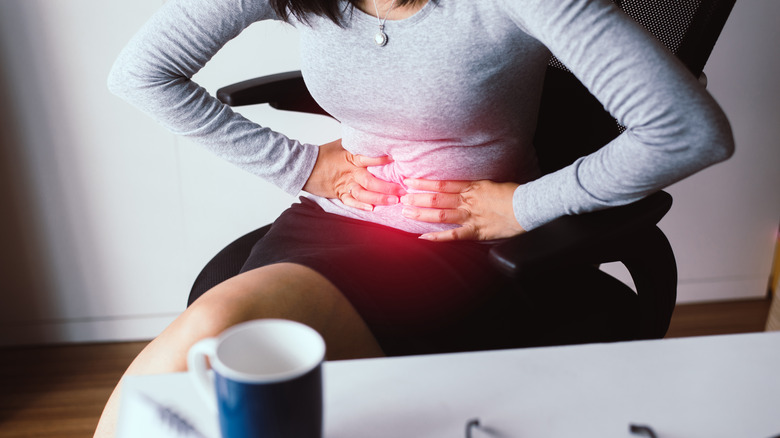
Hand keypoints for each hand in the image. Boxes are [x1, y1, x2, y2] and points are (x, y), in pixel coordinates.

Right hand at [303, 139, 405, 210]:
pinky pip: (350, 202)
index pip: (369, 157)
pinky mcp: (339, 193)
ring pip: (363, 194)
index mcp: (351, 157)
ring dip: (378, 199)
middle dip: (387, 187)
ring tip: (393, 201)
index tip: (397, 160)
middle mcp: (349, 172)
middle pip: (370, 180)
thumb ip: (358, 142)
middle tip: (402, 190)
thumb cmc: (324, 153)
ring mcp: (344, 184)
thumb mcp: (341, 143)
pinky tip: (371, 208)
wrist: (303, 165)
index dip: (382, 159)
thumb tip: (376, 135)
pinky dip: (360, 206)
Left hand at [400, 178, 525, 240]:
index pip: (443, 183)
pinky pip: (454, 235)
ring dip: (422, 214)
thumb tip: (464, 187)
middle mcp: (469, 200)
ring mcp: (472, 216)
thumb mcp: (493, 184)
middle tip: (400, 197)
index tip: (409, 181)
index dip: (424, 183)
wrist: (530, 206)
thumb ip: (476, 187)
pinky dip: (438, 237)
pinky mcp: (477, 231)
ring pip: (441, 214)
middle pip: (437, 198)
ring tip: (406, 212)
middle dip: (417, 198)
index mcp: (473, 187)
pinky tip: (423, 238)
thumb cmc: (515, 195)